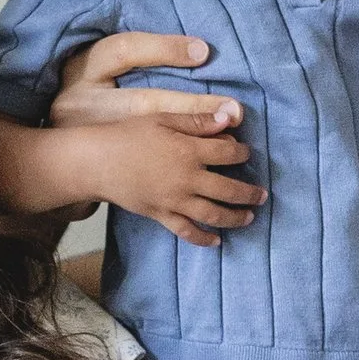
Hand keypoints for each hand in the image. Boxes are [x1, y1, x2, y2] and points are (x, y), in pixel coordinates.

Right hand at [51, 34, 263, 248]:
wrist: (96, 162)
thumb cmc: (127, 135)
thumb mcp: (162, 118)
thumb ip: (196, 121)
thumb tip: (228, 119)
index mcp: (189, 151)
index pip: (228, 153)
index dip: (242, 152)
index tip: (246, 152)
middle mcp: (187, 179)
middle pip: (229, 189)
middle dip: (249, 193)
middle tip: (262, 195)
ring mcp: (175, 201)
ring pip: (214, 214)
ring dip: (235, 217)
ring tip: (248, 217)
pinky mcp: (161, 215)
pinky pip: (187, 231)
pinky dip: (203, 238)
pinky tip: (216, 241)